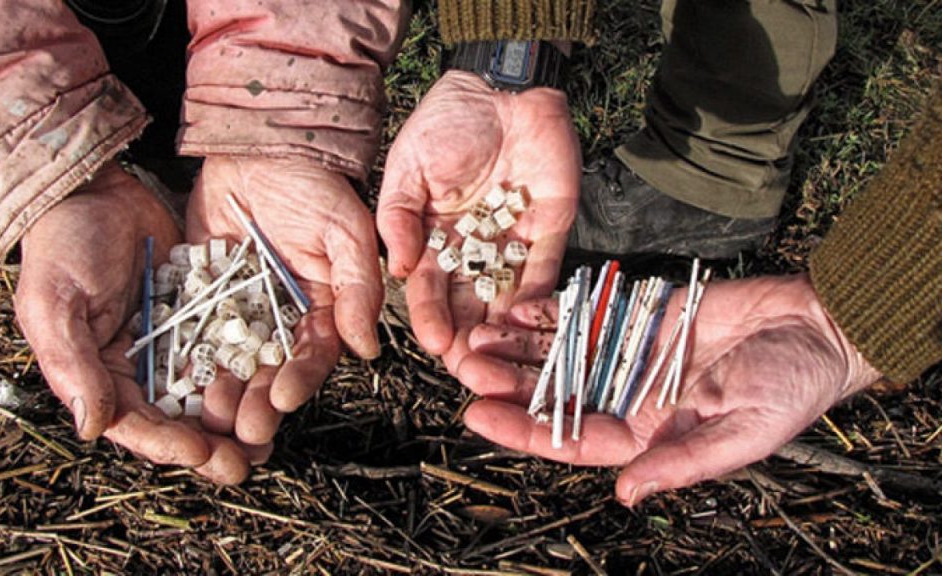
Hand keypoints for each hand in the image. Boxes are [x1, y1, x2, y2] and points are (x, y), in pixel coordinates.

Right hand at [16, 161, 252, 483]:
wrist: (92, 190)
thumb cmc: (61, 248)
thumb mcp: (55, 305)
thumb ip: (73, 366)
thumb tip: (93, 428)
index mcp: (100, 374)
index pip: (136, 424)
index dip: (170, 445)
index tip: (204, 453)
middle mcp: (139, 366)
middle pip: (178, 419)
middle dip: (212, 444)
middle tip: (248, 463)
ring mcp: (173, 340)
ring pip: (207, 390)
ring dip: (236, 416)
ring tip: (268, 437)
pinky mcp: (200, 313)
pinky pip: (226, 347)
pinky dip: (246, 368)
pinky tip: (275, 383)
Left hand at [185, 156, 381, 448]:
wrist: (260, 147)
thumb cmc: (312, 185)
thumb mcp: (347, 232)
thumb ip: (358, 289)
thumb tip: (367, 349)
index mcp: (323, 307)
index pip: (314, 355)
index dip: (300, 380)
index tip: (282, 398)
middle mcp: (284, 316)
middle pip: (271, 371)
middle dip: (259, 402)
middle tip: (244, 428)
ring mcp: (243, 309)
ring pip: (233, 363)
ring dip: (224, 393)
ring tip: (210, 417)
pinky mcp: (206, 296)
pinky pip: (197, 334)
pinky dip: (189, 361)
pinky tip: (180, 384)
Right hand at [377, 70, 579, 380]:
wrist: (500, 89)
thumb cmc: (446, 125)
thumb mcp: (408, 169)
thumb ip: (399, 219)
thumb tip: (399, 271)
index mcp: (436, 240)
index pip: (431, 290)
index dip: (430, 317)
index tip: (430, 342)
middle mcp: (474, 250)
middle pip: (469, 305)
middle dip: (466, 339)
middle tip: (466, 370)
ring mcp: (512, 243)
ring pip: (506, 298)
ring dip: (500, 331)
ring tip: (496, 360)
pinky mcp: (549, 231)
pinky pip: (543, 271)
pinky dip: (536, 297)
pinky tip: (526, 322)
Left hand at [458, 274, 881, 505]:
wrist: (819, 327)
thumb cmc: (790, 388)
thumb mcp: (742, 433)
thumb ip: (682, 461)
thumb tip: (623, 494)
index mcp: (648, 434)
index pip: (571, 437)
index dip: (522, 430)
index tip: (477, 415)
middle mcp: (629, 395)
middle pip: (555, 393)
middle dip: (508, 383)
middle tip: (462, 366)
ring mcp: (631, 353)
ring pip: (561, 353)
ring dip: (518, 346)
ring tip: (474, 334)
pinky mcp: (640, 315)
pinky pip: (587, 314)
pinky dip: (553, 310)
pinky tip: (518, 305)